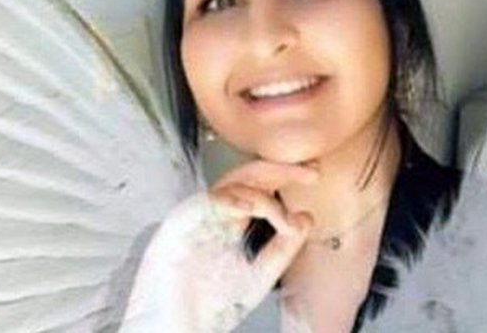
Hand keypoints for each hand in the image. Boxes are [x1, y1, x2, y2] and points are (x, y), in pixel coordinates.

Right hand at [122, 161, 315, 331]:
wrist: (174, 329)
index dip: (284, 175)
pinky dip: (231, 201)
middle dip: (278, 170)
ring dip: (262, 194)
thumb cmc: (207, 307)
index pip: (257, 187)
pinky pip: (204, 203)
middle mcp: (210, 216)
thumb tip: (305, 217)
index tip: (313, 174)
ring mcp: (193, 219)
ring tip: (281, 216)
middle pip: (244, 177)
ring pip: (228, 186)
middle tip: (308, 171)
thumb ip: (283, 249)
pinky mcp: (176, 228)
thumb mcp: (259, 275)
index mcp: (226, 223)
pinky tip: (253, 208)